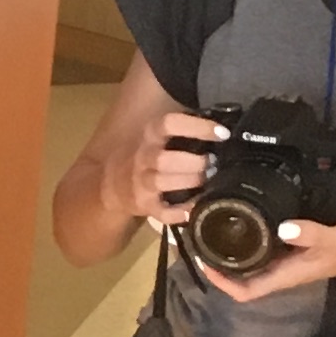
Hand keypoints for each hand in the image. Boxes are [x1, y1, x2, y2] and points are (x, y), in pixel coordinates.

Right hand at [128, 109, 223, 233]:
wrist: (111, 182)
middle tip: (213, 164)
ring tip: (207, 181)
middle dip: (195, 162)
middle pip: (165, 159)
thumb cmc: (145, 155)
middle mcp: (143, 157)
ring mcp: (141, 183)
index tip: (222, 134)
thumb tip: (223, 123)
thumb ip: (183, 129)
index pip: (170, 124)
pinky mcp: (144, 205)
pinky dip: (180, 213)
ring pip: (163, 182)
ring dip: (190, 182)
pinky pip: (162, 212)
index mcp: (150, 135)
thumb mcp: (156, 135)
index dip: (197, 127)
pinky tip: (194, 208)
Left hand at [192, 212, 335, 302]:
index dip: (221, 282)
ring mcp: (290, 261)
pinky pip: (265, 247)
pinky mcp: (296, 248)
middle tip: (198, 234)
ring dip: (231, 249)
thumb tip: (283, 228)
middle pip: (241, 276)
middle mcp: (284, 272)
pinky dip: (250, 237)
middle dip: (218, 261)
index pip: (245, 291)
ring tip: (211, 224)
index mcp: (287, 276)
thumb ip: (312, 233)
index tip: (202, 259)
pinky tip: (243, 217)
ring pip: (251, 262)